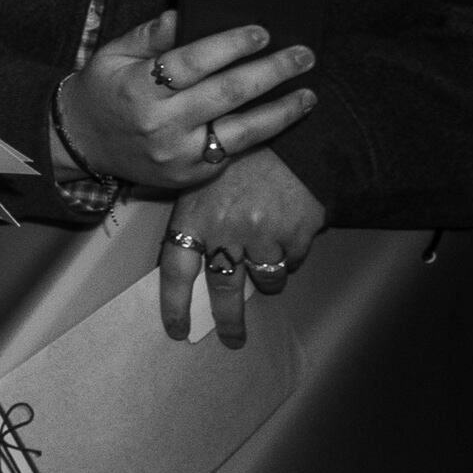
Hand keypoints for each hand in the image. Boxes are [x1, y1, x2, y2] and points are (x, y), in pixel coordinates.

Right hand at [53, 7, 315, 189]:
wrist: (82, 145)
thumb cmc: (102, 91)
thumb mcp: (113, 54)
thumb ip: (150, 35)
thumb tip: (184, 14)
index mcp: (138, 88)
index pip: (190, 62)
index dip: (230, 46)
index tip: (262, 32)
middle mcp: (160, 124)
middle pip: (226, 94)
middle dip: (270, 72)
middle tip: (302, 56)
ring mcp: (178, 154)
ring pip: (241, 131)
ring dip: (281, 111)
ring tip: (308, 93)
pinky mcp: (190, 175)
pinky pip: (233, 151)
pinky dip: (262, 133)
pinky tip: (281, 116)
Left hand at [154, 143, 328, 342]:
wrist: (291, 133)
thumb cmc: (240, 155)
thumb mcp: (199, 177)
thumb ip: (191, 216)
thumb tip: (184, 255)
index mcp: (194, 216)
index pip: (175, 271)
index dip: (175, 305)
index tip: (177, 330)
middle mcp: (226, 230)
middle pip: (224, 289)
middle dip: (228, 320)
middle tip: (232, 338)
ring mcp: (264, 234)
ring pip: (265, 278)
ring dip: (266, 278)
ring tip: (266, 265)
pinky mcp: (297, 234)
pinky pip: (293, 262)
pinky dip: (290, 257)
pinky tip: (288, 235)